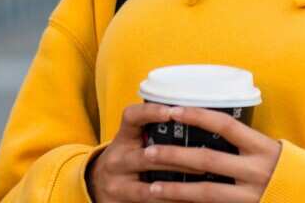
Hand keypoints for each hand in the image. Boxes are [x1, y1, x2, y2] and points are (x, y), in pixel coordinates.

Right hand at [87, 103, 209, 201]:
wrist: (99, 185)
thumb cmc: (127, 159)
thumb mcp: (133, 142)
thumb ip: (154, 133)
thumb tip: (194, 119)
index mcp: (123, 138)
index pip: (131, 117)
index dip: (150, 112)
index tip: (171, 112)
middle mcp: (117, 160)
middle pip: (146, 157)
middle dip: (178, 159)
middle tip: (205, 160)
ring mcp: (117, 185)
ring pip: (149, 189)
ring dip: (177, 189)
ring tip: (200, 188)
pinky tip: (187, 202)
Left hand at [141, 106, 280, 201]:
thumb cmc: (291, 170)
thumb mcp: (271, 149)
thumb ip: (244, 143)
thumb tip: (209, 127)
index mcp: (262, 147)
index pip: (224, 126)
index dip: (197, 116)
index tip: (172, 111)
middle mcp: (256, 171)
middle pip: (207, 161)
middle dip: (175, 156)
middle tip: (148, 153)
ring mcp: (251, 195)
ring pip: (206, 192)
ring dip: (176, 190)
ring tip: (152, 188)